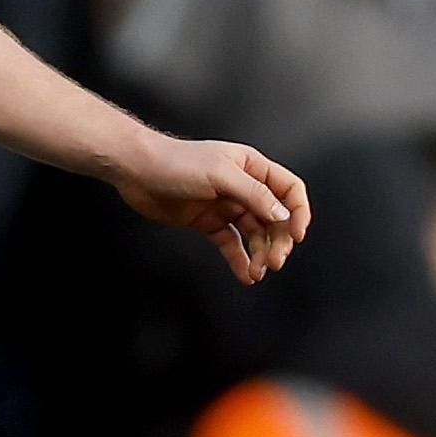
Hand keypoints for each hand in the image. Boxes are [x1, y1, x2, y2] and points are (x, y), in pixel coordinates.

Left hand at [115, 135, 307, 283]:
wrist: (137, 171)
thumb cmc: (175, 161)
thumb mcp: (220, 174)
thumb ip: (253, 194)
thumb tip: (282, 214)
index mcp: (252, 167)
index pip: (289, 190)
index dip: (298, 212)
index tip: (297, 235)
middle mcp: (243, 187)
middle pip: (275, 217)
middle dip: (279, 240)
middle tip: (275, 261)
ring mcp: (227, 206)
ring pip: (255, 234)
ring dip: (261, 254)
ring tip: (259, 271)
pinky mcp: (209, 223)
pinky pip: (232, 244)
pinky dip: (240, 260)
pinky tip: (246, 275)